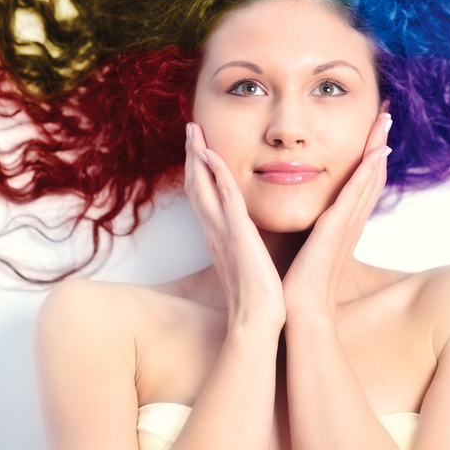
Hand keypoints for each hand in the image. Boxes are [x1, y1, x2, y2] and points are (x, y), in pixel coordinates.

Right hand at [184, 123, 285, 332]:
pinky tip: (212, 155)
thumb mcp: (250, 260)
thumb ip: (247, 243)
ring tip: (194, 132)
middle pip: (195, 184)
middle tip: (190, 128)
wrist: (259, 321)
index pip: (204, 195)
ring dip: (197, 156)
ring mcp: (222, 231)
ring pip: (202, 186)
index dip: (199, 170)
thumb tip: (253, 234)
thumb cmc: (258, 295)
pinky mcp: (236, 234)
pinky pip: (222, 198)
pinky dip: (215, 174)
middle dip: (191, 155)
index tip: (198, 146)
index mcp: (220, 235)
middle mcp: (215, 230)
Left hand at [282, 112, 390, 319]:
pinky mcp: (338, 227)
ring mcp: (348, 223)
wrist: (300, 310)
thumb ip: (310, 226)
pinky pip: (357, 193)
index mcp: (344, 222)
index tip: (373, 129)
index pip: (361, 181)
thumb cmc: (300, 281)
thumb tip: (304, 212)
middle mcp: (351, 220)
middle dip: (379, 142)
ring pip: (369, 177)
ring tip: (384, 121)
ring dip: (378, 147)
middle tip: (386, 114)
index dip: (370, 155)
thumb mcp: (308, 244)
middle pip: (372, 174)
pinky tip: (377, 153)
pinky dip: (369, 171)